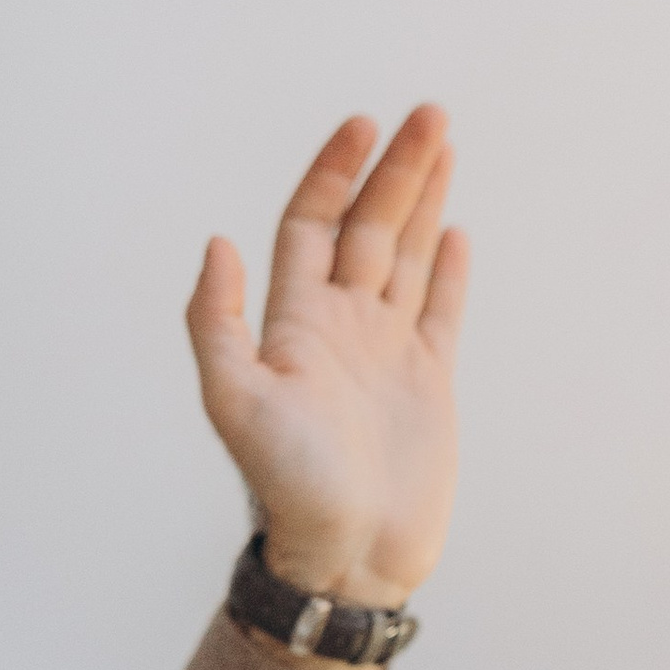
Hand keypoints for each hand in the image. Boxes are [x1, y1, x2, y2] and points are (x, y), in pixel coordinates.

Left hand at [186, 107, 465, 613]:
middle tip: (430, 112)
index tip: (362, 125)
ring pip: (404, 257)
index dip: (333, 172)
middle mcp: (340, 327)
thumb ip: (218, 323)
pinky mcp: (426, 384)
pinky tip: (452, 231)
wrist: (346, 557)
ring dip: (423, 200)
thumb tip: (217, 243)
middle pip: (368, 227)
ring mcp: (385, 353)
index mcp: (295, 322)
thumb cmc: (288, 486)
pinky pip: (438, 311)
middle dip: (396, 169)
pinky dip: (446, 270)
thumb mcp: (235, 402)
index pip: (313, 224)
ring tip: (445, 141)